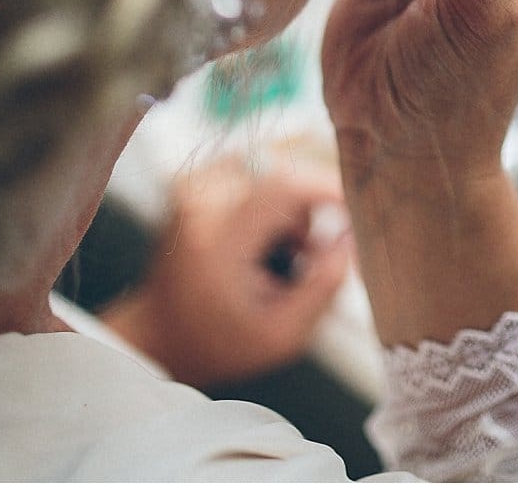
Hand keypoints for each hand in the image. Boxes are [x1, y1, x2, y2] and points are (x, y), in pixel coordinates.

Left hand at [98, 159, 350, 389]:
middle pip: (286, 178)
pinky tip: (261, 242)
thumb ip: (323, 285)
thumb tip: (351, 236)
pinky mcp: (195, 183)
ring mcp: (194, 187)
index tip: (358, 214)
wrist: (159, 334)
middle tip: (306, 260)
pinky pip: (255, 175)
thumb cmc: (219, 343)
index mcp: (220, 239)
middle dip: (310, 214)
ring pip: (273, 175)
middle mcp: (201, 201)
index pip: (287, 184)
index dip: (332, 190)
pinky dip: (270, 205)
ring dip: (290, 212)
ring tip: (280, 257)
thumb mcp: (282, 335)